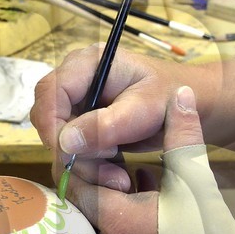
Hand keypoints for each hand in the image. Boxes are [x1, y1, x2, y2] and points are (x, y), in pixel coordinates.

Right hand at [32, 45, 184, 192]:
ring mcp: (77, 102)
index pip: (50, 91)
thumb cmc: (170, 97)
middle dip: (69, 146)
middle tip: (104, 160)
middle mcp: (76, 80)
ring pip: (58, 136)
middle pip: (48, 115)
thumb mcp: (143, 110)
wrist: (186, 106)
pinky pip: (71, 147)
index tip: (66, 152)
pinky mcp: (82, 123)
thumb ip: (106, 125)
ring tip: (115, 169)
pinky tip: (113, 169)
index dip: (50, 123)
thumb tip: (66, 142)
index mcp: (88, 64)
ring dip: (82, 160)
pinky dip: (88, 164)